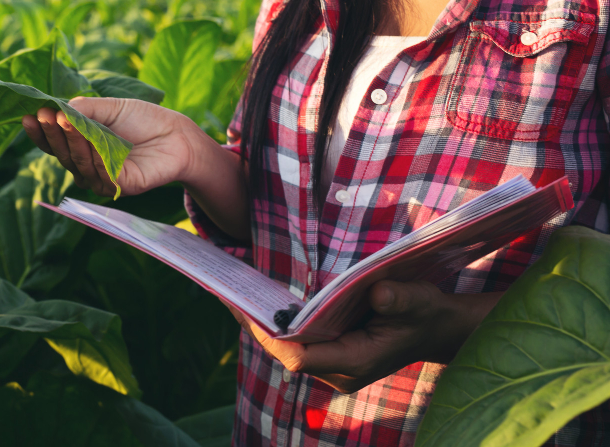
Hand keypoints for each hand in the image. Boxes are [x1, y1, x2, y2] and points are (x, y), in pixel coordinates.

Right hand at [22, 97, 207, 196]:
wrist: (177, 134)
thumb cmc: (143, 120)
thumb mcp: (110, 108)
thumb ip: (84, 110)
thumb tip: (58, 108)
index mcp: (83, 147)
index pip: (55, 144)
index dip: (41, 133)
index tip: (30, 116)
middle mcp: (88, 166)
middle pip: (62, 154)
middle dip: (52, 135)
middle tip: (46, 116)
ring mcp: (102, 179)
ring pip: (78, 163)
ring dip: (71, 141)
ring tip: (65, 120)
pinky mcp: (119, 187)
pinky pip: (100, 173)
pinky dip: (94, 155)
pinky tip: (90, 139)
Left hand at [223, 280, 501, 393]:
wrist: (436, 328)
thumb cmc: (427, 313)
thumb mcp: (421, 301)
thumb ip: (401, 299)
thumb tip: (379, 294)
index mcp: (355, 362)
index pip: (300, 358)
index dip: (273, 337)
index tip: (251, 310)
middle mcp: (337, 370)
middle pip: (284, 354)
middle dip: (254, 325)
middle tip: (225, 293)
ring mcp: (333, 364)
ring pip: (285, 349)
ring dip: (259, 323)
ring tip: (230, 291)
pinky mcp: (330, 353)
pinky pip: (294, 341)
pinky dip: (275, 322)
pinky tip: (256, 299)